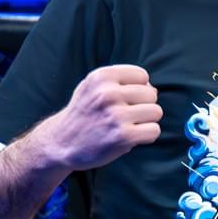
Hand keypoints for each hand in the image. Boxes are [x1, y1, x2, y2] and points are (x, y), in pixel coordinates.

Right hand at [44, 64, 162, 169]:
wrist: (61, 142)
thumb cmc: (85, 113)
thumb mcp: (93, 87)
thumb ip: (121, 81)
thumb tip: (153, 89)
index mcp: (102, 77)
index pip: (142, 75)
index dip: (137, 89)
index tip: (122, 100)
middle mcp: (108, 93)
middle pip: (151, 94)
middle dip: (142, 106)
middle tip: (123, 116)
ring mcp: (116, 115)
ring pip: (156, 112)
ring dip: (146, 121)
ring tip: (126, 126)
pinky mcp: (123, 136)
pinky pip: (154, 130)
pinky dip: (147, 136)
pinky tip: (131, 137)